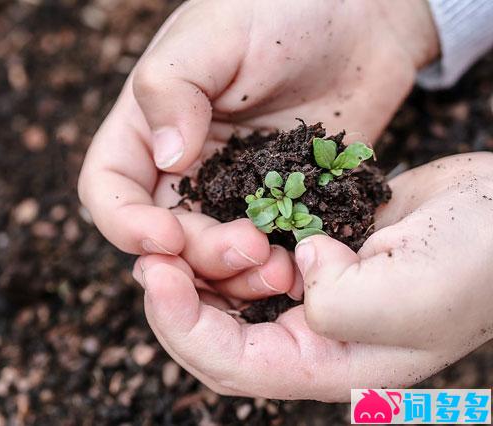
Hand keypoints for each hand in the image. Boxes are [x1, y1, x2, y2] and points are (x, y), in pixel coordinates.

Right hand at [78, 0, 438, 294]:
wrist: (363, 16)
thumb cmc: (282, 8)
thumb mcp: (217, 33)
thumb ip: (173, 88)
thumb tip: (166, 160)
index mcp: (149, 126)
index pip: (109, 189)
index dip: (124, 224)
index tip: (165, 238)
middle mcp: (184, 166)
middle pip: (164, 236)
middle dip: (196, 255)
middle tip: (247, 249)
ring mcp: (234, 189)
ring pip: (213, 255)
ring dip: (235, 274)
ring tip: (278, 267)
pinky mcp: (281, 202)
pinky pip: (267, 248)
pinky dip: (276, 267)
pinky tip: (301, 265)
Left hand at [132, 153, 492, 400]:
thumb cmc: (476, 262)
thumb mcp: (410, 295)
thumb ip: (339, 301)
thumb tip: (299, 269)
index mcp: (328, 364)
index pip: (231, 363)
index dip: (182, 325)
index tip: (155, 274)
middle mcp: (311, 338)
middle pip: (217, 336)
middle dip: (175, 301)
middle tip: (148, 255)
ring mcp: (310, 297)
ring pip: (228, 298)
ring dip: (196, 272)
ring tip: (171, 237)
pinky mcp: (313, 257)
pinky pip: (252, 260)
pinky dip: (226, 246)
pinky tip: (211, 221)